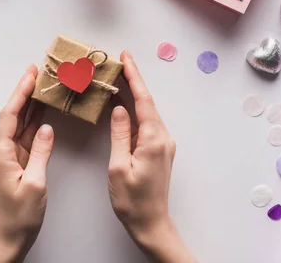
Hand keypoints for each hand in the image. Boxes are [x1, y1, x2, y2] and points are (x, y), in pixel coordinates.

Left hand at [0, 65, 53, 262]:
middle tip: (37, 72)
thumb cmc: (20, 216)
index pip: (10, 115)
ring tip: (42, 86)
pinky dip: (34, 124)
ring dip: (30, 106)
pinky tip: (43, 113)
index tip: (31, 74)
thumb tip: (46, 128)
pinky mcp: (14, 164)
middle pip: (13, 115)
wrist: (10, 238)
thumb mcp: (35, 184)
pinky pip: (24, 138)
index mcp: (0, 154)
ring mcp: (6, 157)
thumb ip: (41, 153)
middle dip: (24, 93)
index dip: (20, 92)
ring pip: (19, 125)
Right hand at [108, 51, 195, 262]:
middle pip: (147, 102)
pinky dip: (135, 111)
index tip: (125, 58)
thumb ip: (120, 134)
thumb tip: (119, 108)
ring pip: (147, 112)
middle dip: (133, 80)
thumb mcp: (118, 166)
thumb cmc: (132, 200)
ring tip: (118, 78)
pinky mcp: (159, 150)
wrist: (151, 223)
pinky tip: (123, 106)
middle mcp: (163, 138)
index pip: (143, 100)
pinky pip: (146, 124)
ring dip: (133, 95)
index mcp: (154, 140)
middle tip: (119, 61)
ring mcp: (163, 144)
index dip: (134, 76)